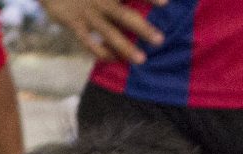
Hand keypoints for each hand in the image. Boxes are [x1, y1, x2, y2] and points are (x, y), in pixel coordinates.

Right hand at [43, 0, 163, 63]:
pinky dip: (102, 53)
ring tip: (141, 60)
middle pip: (124, 16)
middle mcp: (100, 1)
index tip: (167, 4)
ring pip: (109, 33)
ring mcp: (88, 14)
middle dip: (143, 29)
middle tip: (160, 41)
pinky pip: (89, 43)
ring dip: (126, 48)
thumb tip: (130, 3)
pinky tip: (114, 59)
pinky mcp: (75, 24)